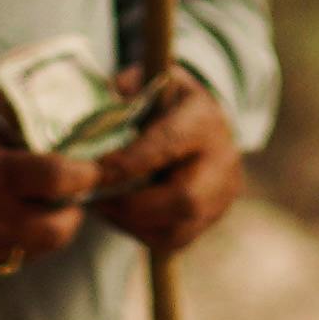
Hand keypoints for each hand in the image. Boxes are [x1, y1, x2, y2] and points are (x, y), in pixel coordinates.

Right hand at [0, 101, 97, 280]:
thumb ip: (6, 137)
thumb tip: (51, 146)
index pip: (60, 179)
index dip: (86, 173)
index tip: (92, 166)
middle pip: (58, 229)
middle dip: (73, 212)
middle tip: (72, 195)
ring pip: (34, 251)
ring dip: (46, 230)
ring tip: (40, 209)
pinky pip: (3, 261)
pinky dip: (15, 243)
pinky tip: (4, 222)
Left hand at [95, 69, 247, 258]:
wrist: (209, 126)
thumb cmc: (173, 101)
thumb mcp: (157, 79)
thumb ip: (135, 83)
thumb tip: (116, 90)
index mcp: (205, 121)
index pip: (171, 144)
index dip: (132, 161)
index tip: (97, 169)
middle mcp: (222, 161)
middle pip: (184, 199)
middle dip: (133, 205)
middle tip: (96, 200)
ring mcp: (221, 195)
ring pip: (178, 228)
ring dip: (132, 223)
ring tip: (102, 208)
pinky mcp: (212, 218)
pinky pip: (175, 239)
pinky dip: (142, 232)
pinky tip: (120, 215)